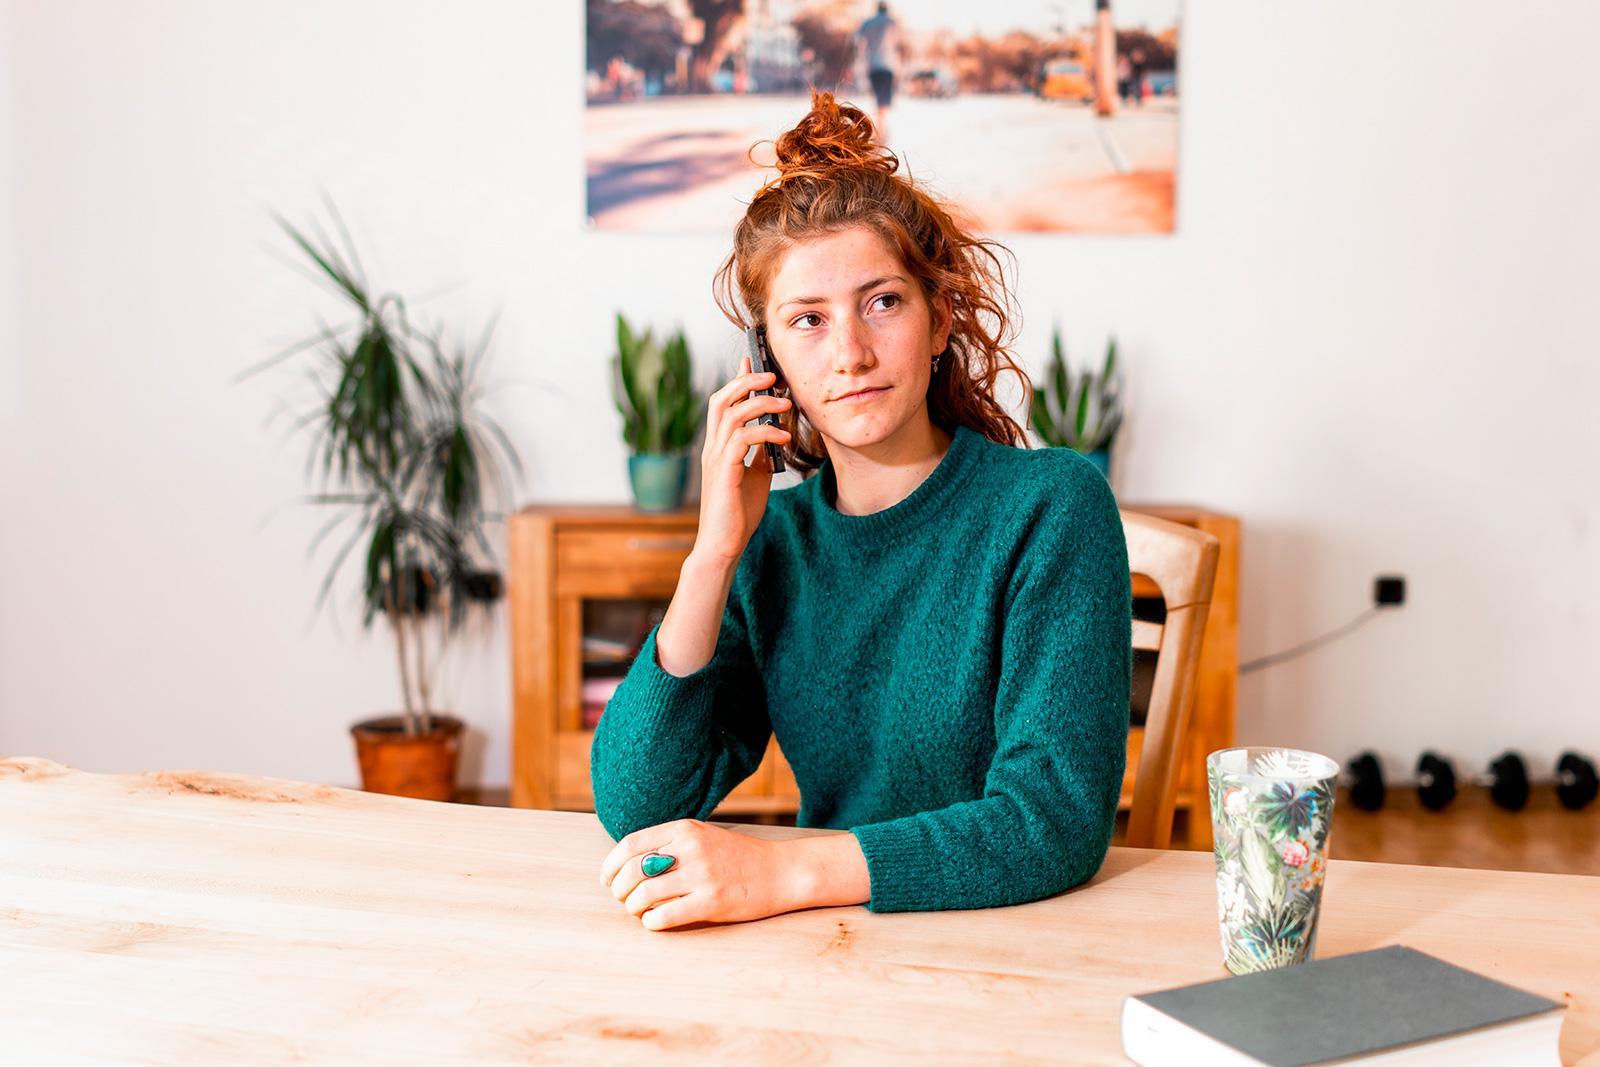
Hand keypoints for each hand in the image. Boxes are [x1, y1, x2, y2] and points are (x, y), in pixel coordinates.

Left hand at [598, 818, 796, 930]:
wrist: (780, 871)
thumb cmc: (738, 857)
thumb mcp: (703, 836)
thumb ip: (670, 843)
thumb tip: (629, 863)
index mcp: (685, 829)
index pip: (631, 844)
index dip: (611, 865)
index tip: (607, 879)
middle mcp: (691, 848)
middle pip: (633, 869)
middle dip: (619, 889)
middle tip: (623, 898)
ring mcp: (702, 875)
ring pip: (644, 893)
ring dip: (633, 907)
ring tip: (639, 911)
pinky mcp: (712, 901)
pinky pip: (665, 915)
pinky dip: (651, 922)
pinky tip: (654, 921)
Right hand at [693, 353, 791, 565]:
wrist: (724, 544)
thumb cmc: (738, 513)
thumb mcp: (755, 476)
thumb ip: (760, 454)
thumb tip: (775, 436)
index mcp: (719, 446)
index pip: (724, 403)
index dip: (738, 379)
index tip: (756, 362)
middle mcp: (713, 447)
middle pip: (722, 399)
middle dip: (747, 381)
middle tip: (774, 377)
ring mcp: (716, 459)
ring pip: (731, 413)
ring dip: (761, 403)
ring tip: (786, 404)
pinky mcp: (724, 472)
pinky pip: (742, 439)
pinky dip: (765, 432)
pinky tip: (783, 437)